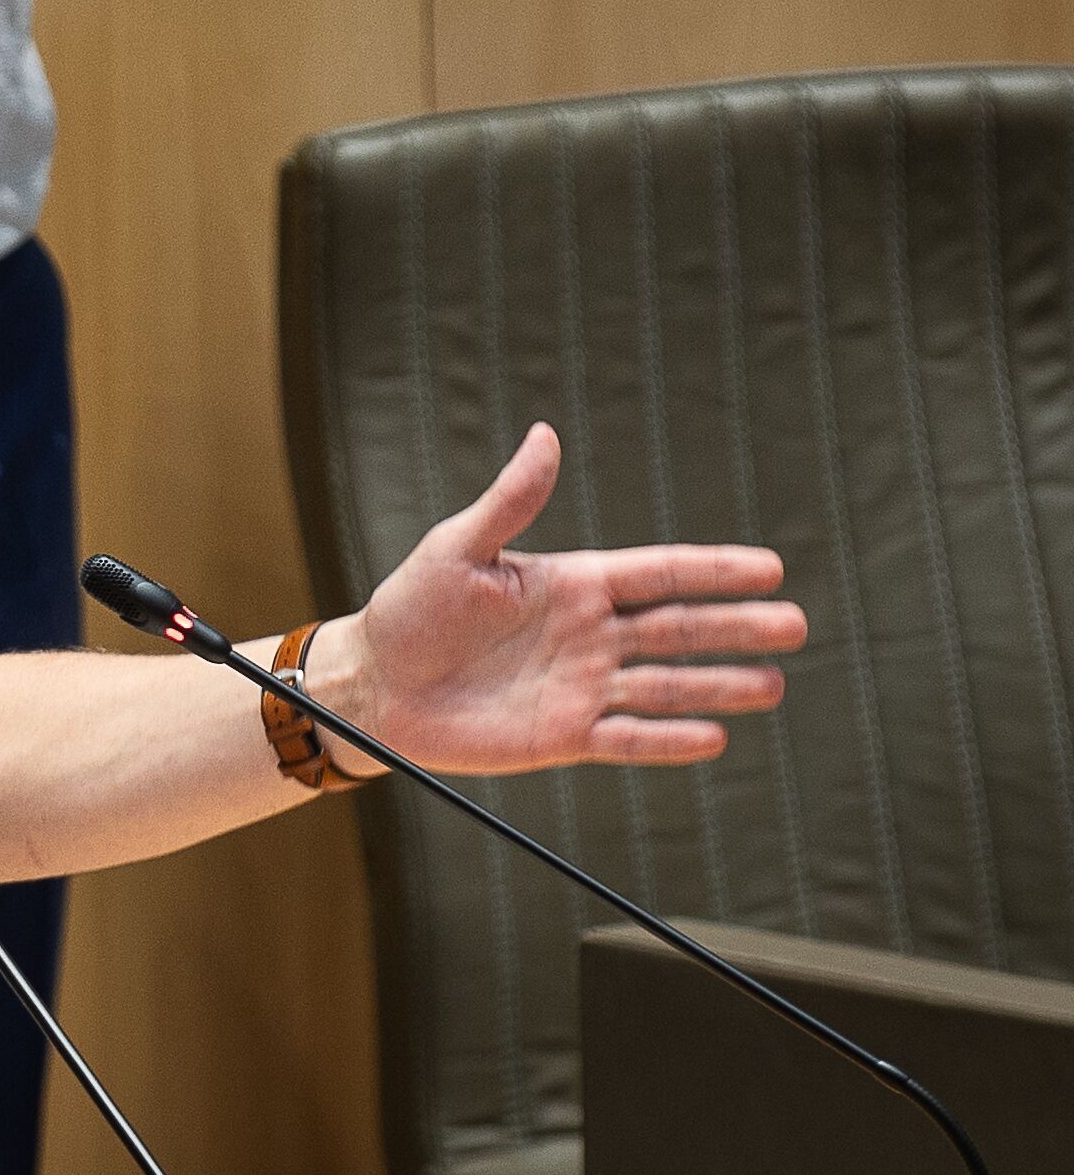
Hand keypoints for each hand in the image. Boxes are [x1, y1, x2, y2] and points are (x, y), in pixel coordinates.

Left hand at [326, 424, 803, 773]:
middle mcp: (589, 634)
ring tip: (774, 685)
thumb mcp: (457, 548)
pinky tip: (713, 738)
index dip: (714, 571)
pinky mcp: (563, 735)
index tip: (771, 567)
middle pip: (678, 629)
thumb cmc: (411, 609)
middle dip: (736, 626)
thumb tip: (544, 435)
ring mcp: (581, 685)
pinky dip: (668, 739)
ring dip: (718, 686)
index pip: (659, 572)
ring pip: (665, 686)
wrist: (375, 683)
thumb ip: (510, 501)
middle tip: (798, 626)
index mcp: (572, 583)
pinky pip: (627, 737)